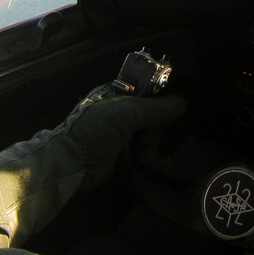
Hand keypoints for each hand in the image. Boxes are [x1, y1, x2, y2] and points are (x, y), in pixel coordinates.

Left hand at [0, 83, 186, 240]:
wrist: (70, 164)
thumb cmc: (94, 131)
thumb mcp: (126, 114)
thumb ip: (156, 109)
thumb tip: (183, 103)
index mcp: (118, 92)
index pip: (150, 90)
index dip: (163, 101)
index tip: (175, 114)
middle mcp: (120, 109)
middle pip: (153, 114)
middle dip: (157, 130)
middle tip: (152, 142)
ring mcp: (120, 131)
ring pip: (150, 133)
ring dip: (155, 146)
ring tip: (151, 159)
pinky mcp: (121, 151)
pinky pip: (144, 149)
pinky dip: (151, 156)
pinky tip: (157, 164)